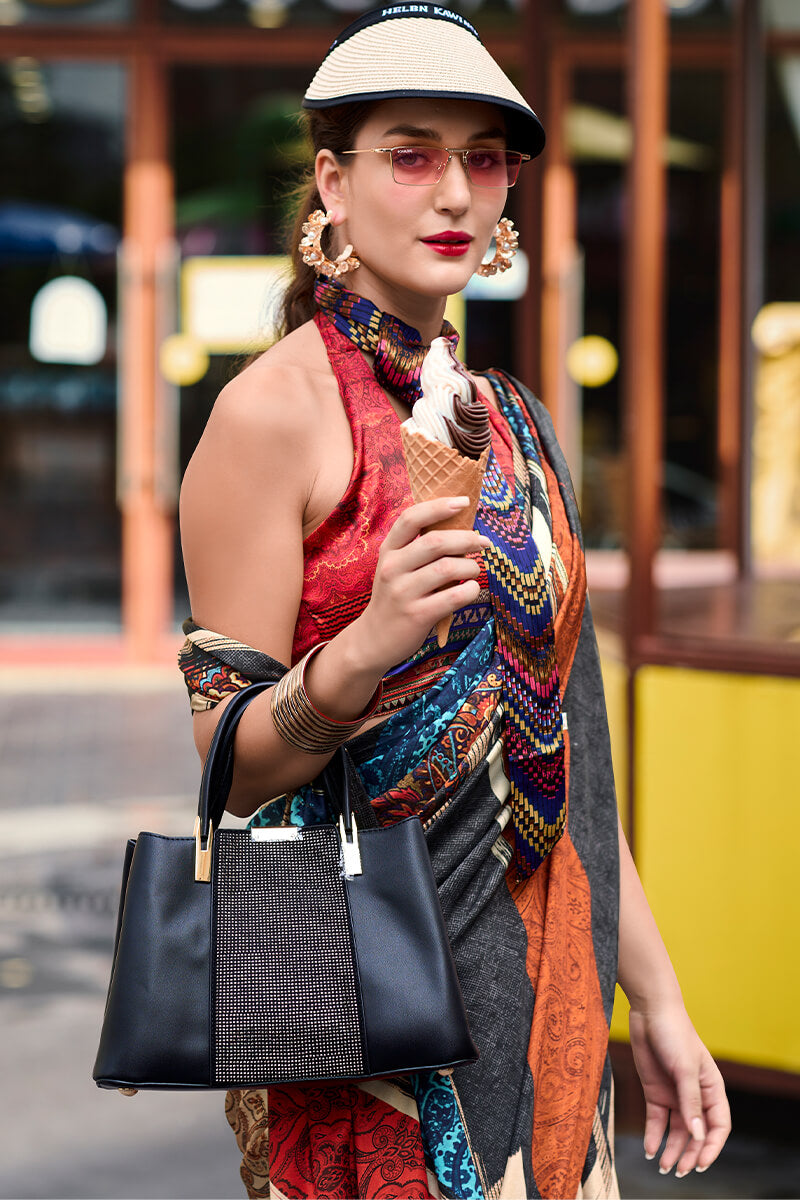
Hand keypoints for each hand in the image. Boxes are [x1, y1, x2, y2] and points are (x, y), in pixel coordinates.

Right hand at [354, 496, 490, 672]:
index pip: (412, 518)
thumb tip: (461, 528)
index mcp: (388, 550)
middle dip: (467, 538)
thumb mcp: (397, 568)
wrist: (373, 639)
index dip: (439, 506)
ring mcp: (403, 592)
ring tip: (473, 571)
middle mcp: (392, 568)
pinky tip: (470, 590)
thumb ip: (419, 548)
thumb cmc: (395, 597)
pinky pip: (454, 596)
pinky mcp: (417, 615)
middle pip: (436, 541)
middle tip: (483, 542)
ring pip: (448, 568)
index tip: (463, 501)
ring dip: (470, 567)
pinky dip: (470, 590)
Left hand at [629, 1003, 730, 1176]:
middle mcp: (695, 1095)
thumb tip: (697, 1135)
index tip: (701, 1164)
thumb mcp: (685, 1069)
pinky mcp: (655, 1091)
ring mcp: (674, 1094)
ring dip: (672, 1149)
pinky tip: (650, 1148)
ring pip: (676, 1130)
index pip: (718, 1126)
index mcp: (712, 1089)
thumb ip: (690, 1102)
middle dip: (689, 1153)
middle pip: (696, 1133)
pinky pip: (656, 1119)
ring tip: (664, 1166)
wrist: (650, 1012)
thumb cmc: (675, 1034)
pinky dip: (654, 1135)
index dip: (711, 1146)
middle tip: (679, 1171)